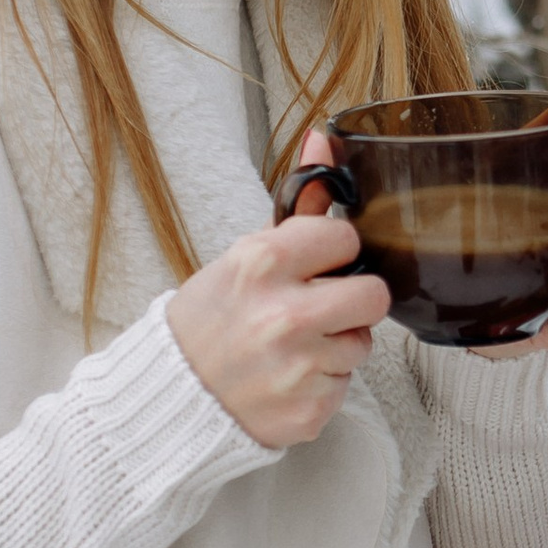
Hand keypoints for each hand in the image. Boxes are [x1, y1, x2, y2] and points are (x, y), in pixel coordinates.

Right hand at [166, 131, 389, 444]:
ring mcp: (298, 367)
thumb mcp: (243, 257)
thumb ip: (296, 206)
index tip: (314, 266)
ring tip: (292, 348)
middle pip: (374, 294)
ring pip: (362, 344)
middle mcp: (283, 315)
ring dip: (336, 346)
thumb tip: (323, 138)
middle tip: (318, 309)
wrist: (173, 397)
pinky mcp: (309, 410)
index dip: (334, 253)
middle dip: (352, 301)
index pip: (346, 238)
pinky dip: (321, 384)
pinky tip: (287, 379)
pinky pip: (344, 386)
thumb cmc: (209, 321)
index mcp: (262, 263)